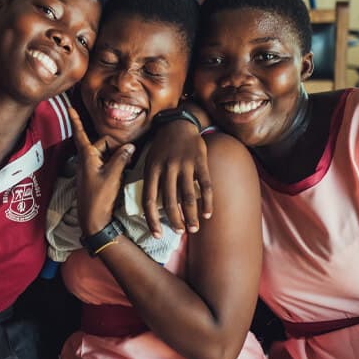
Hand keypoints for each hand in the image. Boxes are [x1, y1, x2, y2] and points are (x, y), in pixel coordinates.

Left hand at [69, 106, 133, 233]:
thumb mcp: (113, 175)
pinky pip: (106, 163)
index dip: (76, 120)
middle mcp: (87, 160)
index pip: (81, 133)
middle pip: (102, 143)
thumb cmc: (99, 197)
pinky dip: (115, 163)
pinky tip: (123, 171)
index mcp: (87, 156)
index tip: (69, 107)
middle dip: (115, 145)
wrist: (94, 219)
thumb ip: (121, 158)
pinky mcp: (95, 177)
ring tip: (127, 164)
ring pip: (106, 153)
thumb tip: (129, 146)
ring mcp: (91, 169)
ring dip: (116, 156)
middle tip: (129, 156)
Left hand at [141, 119, 212, 236]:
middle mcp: (167, 168)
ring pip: (188, 196)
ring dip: (192, 215)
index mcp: (152, 169)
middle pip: (170, 202)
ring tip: (194, 228)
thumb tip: (152, 208)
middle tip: (180, 231)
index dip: (152, 220)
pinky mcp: (200, 161)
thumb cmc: (163, 147)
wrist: (178, 123)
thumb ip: (152, 181)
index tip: (157, 234)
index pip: (150, 200)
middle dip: (175, 220)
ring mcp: (184, 164)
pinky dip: (207, 202)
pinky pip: (205, 185)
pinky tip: (208, 214)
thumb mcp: (150, 160)